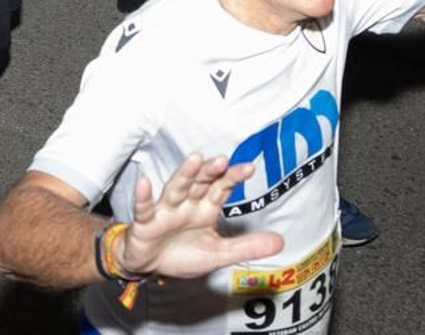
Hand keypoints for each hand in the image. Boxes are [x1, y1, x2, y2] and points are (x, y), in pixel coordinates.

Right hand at [111, 155, 283, 280]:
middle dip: (210, 171)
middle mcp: (187, 204)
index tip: (248, 168)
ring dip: (184, 175)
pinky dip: (143, 196)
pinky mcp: (146, 222)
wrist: (149, 265)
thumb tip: (281, 241)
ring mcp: (166, 211)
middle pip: (200, 183)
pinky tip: (144, 183)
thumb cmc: (182, 253)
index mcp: (205, 209)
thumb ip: (247, 247)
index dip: (232, 177)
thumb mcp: (219, 254)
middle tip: (222, 160)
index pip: (221, 188)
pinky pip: (144, 208)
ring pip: (176, 189)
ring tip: (194, 160)